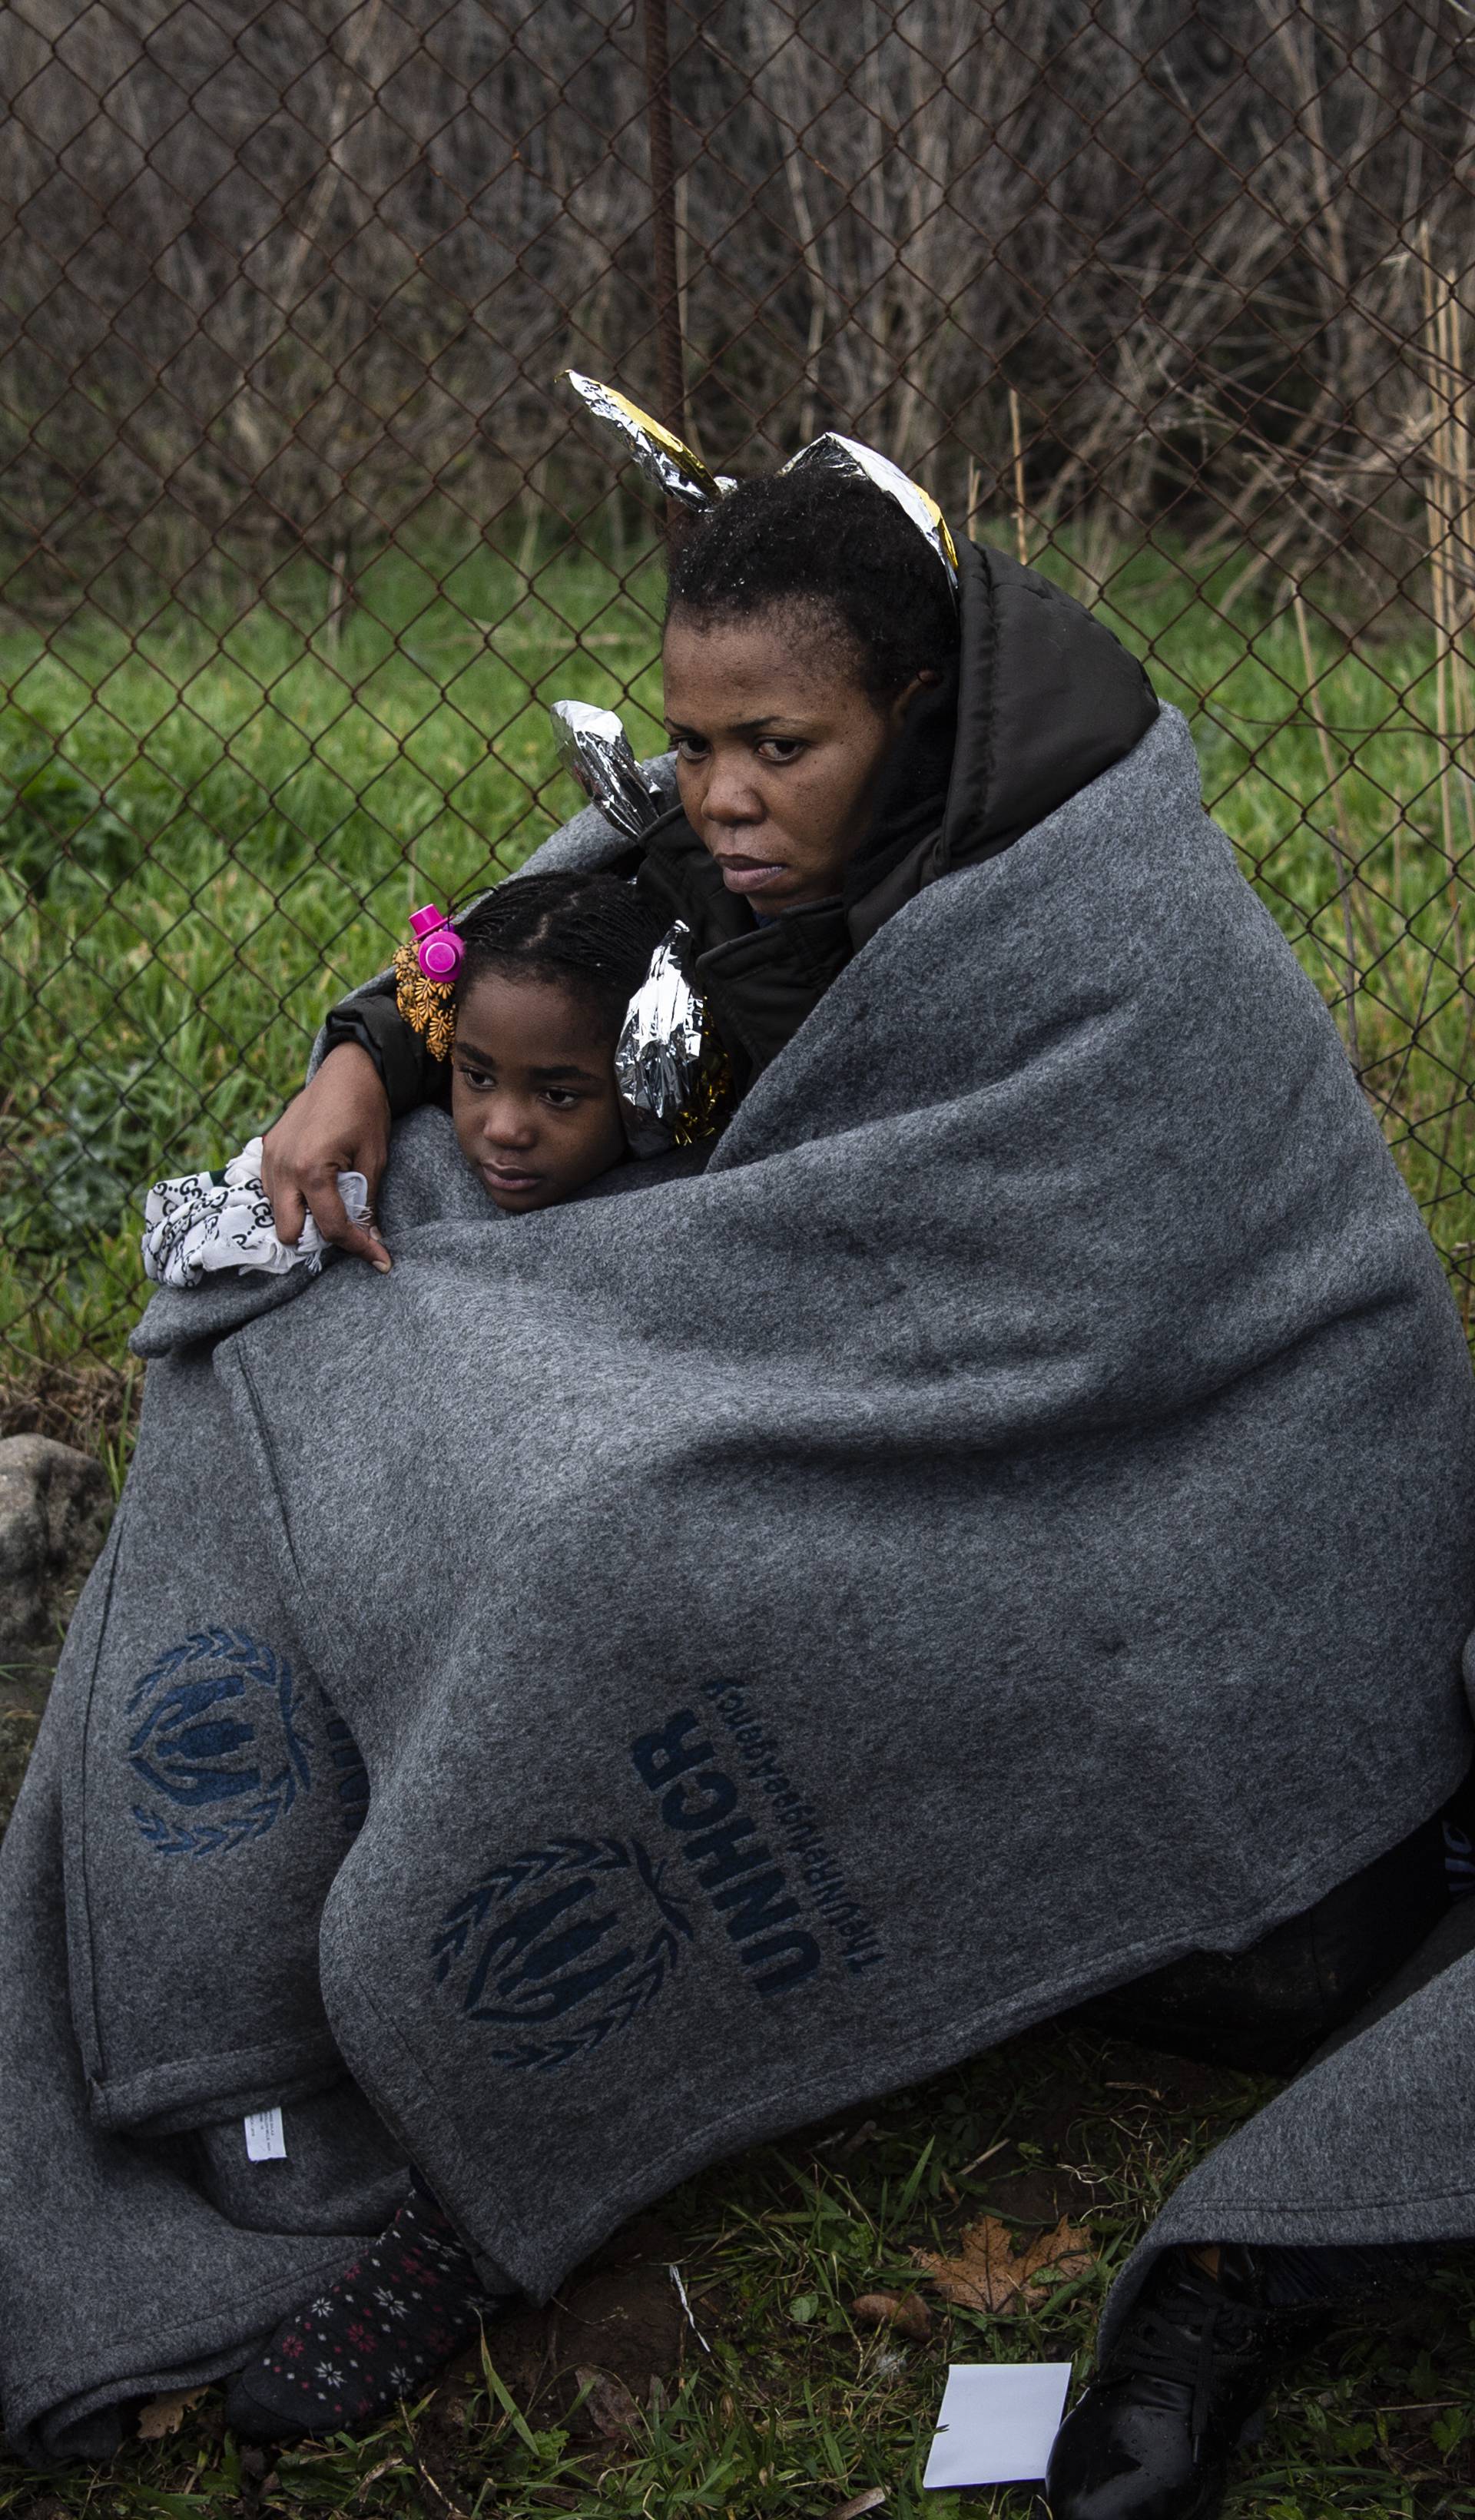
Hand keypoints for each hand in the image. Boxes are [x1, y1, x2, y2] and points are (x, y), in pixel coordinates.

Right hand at [261, 1042, 392, 1270]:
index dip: (359, 1248)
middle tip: (347, 1230)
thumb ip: (367, 1202)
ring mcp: (270, 1159)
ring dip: (302, 1219)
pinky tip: (314, 1191)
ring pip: (276, 1214)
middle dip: (317, 1240)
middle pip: (289, 1232)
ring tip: (332, 1208)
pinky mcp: (267, 1151)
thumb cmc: (365, 1110)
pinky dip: (290, 1200)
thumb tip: (372, 1240)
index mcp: (312, 1170)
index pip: (332, 1227)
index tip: (380, 1260)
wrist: (347, 1070)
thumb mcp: (374, 1158)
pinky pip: (271, 1191)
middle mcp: (283, 1168)